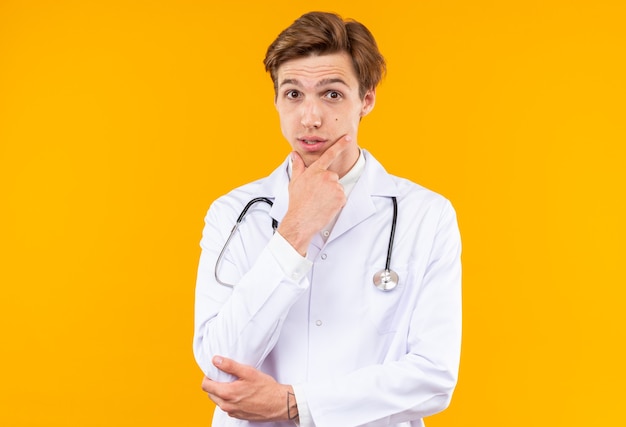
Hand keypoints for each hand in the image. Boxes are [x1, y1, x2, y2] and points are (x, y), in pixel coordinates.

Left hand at [202, 356, 297, 421]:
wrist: (279, 403)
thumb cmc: (266, 388)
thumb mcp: (248, 372)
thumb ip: (229, 365)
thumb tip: (216, 360)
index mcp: (227, 393)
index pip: (205, 386)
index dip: (208, 376)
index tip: (215, 372)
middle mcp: (227, 406)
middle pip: (210, 394)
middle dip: (214, 384)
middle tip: (226, 377)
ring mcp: (232, 412)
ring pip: (219, 401)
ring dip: (222, 392)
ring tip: (235, 384)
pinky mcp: (238, 416)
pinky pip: (227, 407)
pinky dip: (230, 399)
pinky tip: (241, 393)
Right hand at [278, 135, 352, 254]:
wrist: (301, 220)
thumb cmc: (297, 202)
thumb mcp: (295, 182)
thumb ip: (297, 166)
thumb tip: (294, 155)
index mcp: (315, 171)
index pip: (329, 155)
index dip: (339, 145)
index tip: (348, 138)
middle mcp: (326, 176)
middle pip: (333, 176)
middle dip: (328, 185)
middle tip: (317, 195)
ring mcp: (334, 186)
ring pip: (337, 188)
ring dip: (332, 194)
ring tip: (320, 202)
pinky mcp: (341, 197)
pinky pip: (342, 198)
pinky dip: (336, 203)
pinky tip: (326, 206)